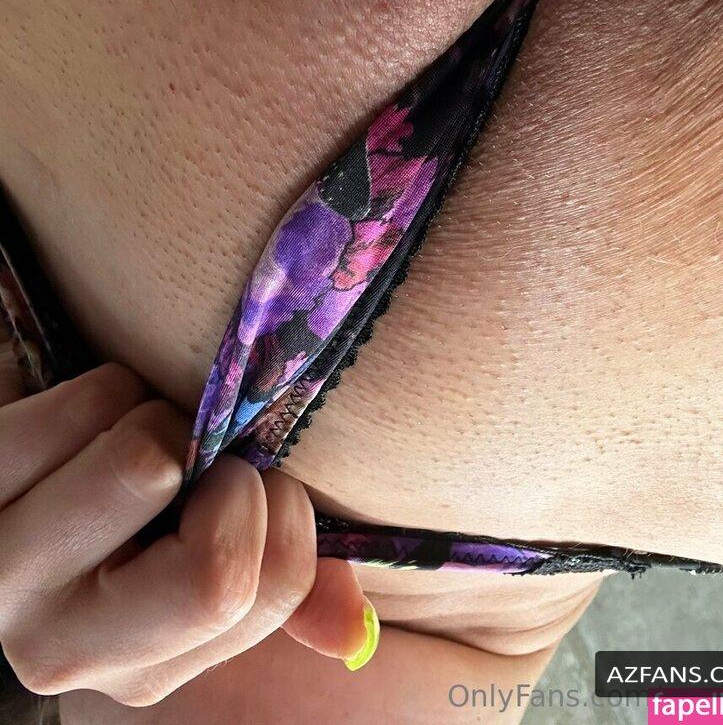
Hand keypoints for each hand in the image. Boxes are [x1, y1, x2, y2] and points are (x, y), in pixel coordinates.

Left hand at [0, 360, 375, 706]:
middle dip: (232, 475)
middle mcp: (59, 646)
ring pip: (147, 461)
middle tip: (202, 458)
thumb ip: (282, 590)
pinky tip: (83, 423)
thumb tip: (352, 629)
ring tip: (131, 437)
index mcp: (140, 668)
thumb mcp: (200, 564)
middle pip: (212, 573)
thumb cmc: (125, 519)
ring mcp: (5, 571)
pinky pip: (93, 403)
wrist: (18, 480)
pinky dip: (112, 389)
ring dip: (164, 421)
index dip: (285, 511)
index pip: (263, 596)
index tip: (252, 484)